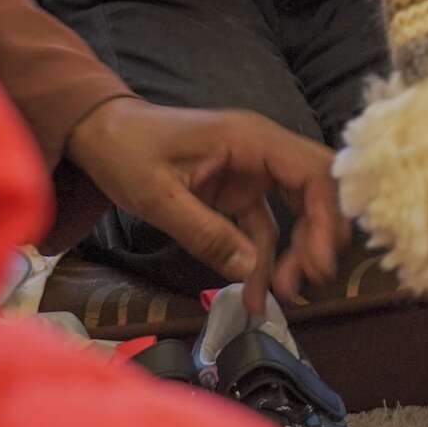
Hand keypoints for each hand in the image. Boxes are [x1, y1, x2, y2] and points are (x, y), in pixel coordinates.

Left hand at [63, 97, 345, 312]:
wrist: (101, 133)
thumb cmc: (127, 153)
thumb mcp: (158, 197)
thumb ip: (204, 232)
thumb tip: (250, 270)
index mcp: (252, 139)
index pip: (314, 171)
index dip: (326, 216)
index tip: (319, 262)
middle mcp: (264, 151)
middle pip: (317, 190)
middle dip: (319, 236)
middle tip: (305, 282)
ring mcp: (255, 171)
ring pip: (299, 208)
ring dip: (298, 250)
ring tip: (282, 293)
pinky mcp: (241, 191)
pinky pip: (268, 223)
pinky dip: (267, 256)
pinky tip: (256, 290)